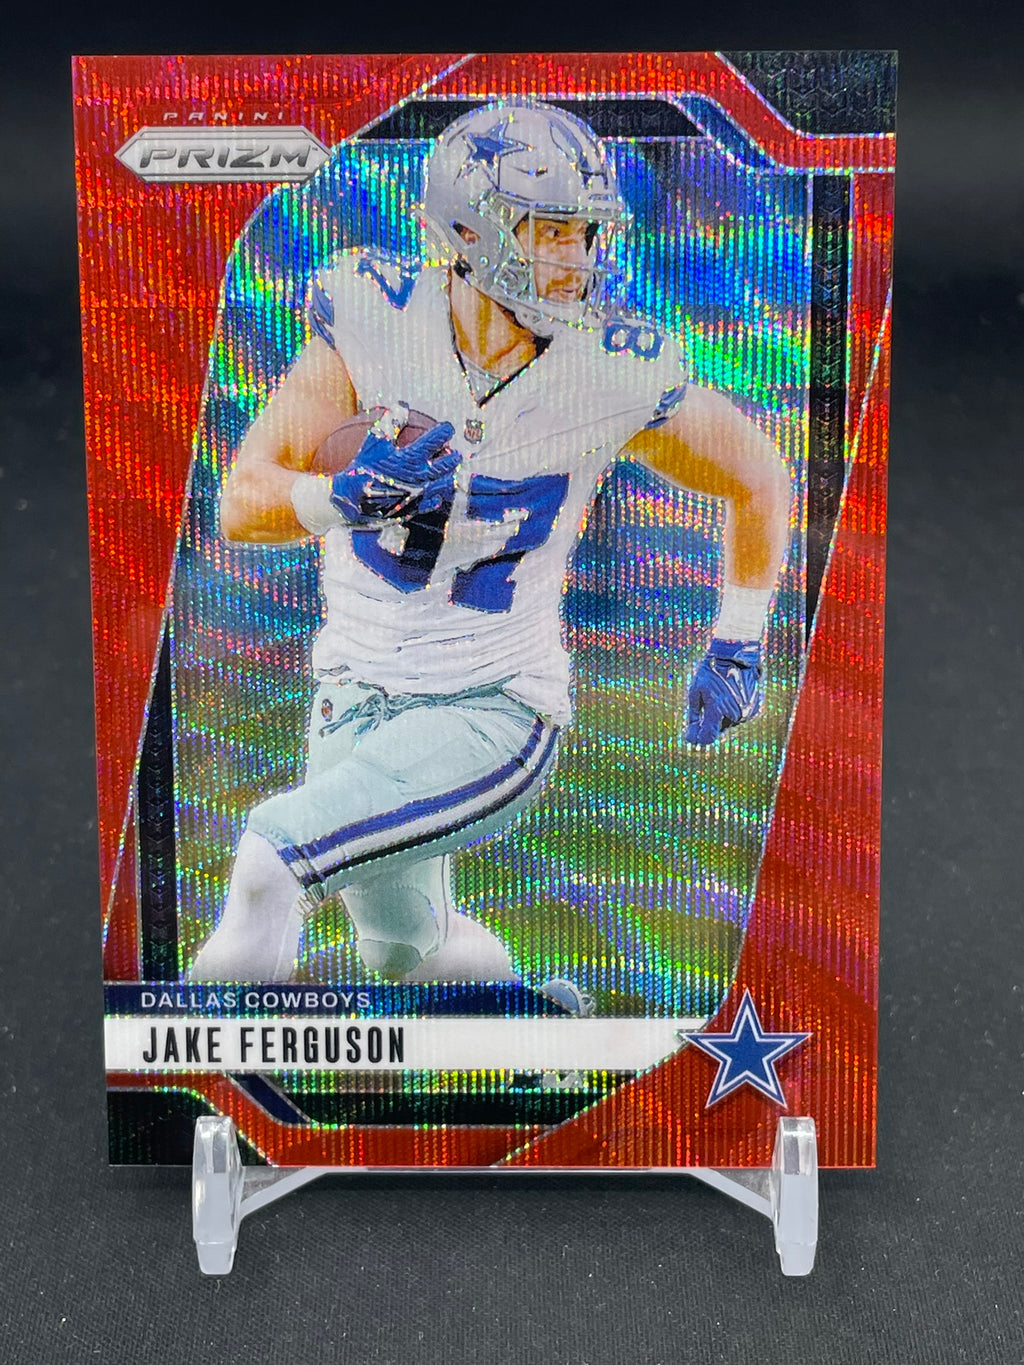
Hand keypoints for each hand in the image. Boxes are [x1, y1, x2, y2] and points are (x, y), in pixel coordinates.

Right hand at [329, 421, 459, 523]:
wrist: (352, 500)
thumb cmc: (363, 469)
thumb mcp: (375, 441)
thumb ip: (391, 422)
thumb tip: (402, 405)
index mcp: (411, 458)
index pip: (435, 440)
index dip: (444, 431)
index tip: (448, 428)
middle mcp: (419, 477)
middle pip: (446, 465)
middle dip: (453, 456)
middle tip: (454, 452)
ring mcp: (418, 494)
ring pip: (444, 485)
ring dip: (449, 476)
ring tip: (450, 472)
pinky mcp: (413, 508)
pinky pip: (431, 503)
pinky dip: (436, 498)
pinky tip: (437, 496)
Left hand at [685, 638, 761, 745]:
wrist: (737, 656)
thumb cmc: (712, 671)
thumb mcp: (695, 690)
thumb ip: (693, 713)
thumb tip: (691, 730)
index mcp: (718, 709)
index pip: (707, 737)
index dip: (697, 738)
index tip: (690, 735)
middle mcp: (735, 715)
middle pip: (718, 730)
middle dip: (708, 724)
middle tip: (701, 710)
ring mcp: (747, 713)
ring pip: (729, 724)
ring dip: (721, 717)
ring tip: (717, 696)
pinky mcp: (754, 710)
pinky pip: (739, 717)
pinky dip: (731, 711)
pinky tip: (729, 695)